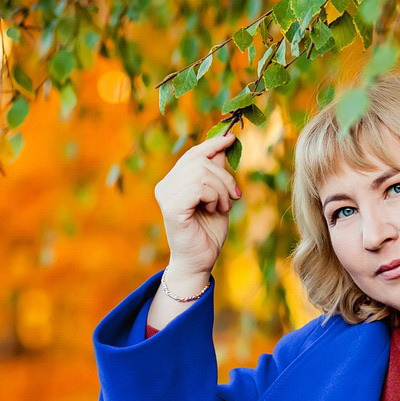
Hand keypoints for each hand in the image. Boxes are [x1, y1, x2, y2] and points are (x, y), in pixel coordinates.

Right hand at [154, 132, 240, 289]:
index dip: (212, 144)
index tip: (231, 139)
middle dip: (224, 177)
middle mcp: (165, 186)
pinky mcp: (171, 207)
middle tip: (234, 197)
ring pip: (201, 173)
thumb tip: (223, 143)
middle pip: (200, 161)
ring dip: (221, 190)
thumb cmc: (208, 231)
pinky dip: (213, 197)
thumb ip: (217, 173)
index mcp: (174, 181)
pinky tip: (214, 210)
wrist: (200, 261)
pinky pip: (198, 187)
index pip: (193, 154)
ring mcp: (166, 195)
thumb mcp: (218, 197)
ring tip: (223, 207)